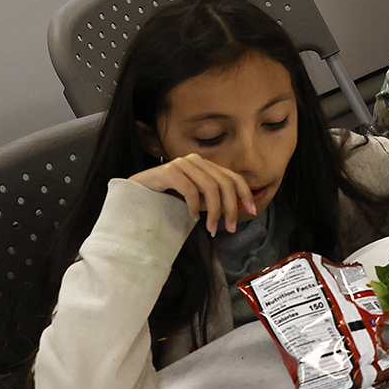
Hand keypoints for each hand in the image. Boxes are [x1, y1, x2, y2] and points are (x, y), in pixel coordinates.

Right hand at [131, 153, 256, 234]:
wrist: (135, 194)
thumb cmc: (167, 198)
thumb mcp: (196, 200)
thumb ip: (214, 201)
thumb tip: (239, 209)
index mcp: (206, 165)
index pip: (233, 177)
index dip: (245, 194)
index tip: (252, 211)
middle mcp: (196, 161)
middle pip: (224, 183)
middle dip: (230, 208)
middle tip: (230, 227)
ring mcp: (182, 164)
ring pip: (209, 187)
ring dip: (213, 211)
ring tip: (211, 228)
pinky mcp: (169, 171)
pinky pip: (189, 189)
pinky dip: (194, 206)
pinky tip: (192, 217)